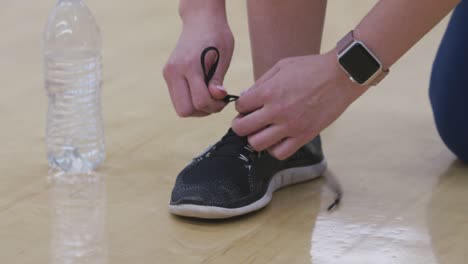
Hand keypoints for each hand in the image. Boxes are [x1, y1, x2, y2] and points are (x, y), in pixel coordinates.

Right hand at [163, 6, 233, 116]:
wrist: (200, 20)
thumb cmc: (217, 36)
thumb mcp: (224, 56)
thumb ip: (218, 79)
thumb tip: (217, 97)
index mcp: (189, 65)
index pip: (200, 101)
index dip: (215, 106)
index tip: (224, 99)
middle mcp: (174, 71)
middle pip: (185, 110)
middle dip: (204, 111)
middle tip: (216, 101)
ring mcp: (168, 74)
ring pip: (180, 108)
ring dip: (197, 108)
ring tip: (210, 95)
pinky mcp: (168, 75)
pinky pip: (178, 99)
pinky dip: (190, 101)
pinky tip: (201, 90)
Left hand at [232, 51, 368, 159]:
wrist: (341, 76)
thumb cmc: (311, 68)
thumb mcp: (281, 67)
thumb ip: (261, 83)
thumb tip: (245, 97)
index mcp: (268, 92)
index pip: (239, 106)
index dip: (241, 106)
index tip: (248, 106)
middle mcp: (276, 111)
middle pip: (242, 129)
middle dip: (241, 124)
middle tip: (248, 121)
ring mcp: (290, 126)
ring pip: (257, 144)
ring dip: (256, 138)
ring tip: (263, 131)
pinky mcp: (304, 136)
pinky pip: (280, 153)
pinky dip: (274, 148)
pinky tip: (278, 139)